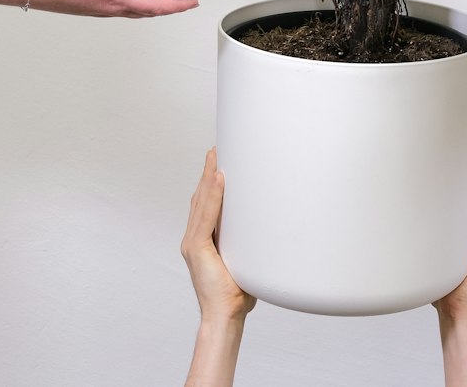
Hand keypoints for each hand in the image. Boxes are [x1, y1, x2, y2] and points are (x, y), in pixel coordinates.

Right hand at [182, 149, 255, 323]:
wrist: (226, 316)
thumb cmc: (239, 292)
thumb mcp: (245, 257)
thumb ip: (249, 240)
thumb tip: (273, 223)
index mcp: (202, 241)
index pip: (204, 205)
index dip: (209, 182)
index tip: (218, 161)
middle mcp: (193, 239)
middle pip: (200, 197)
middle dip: (208, 172)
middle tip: (218, 149)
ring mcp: (193, 244)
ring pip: (201, 202)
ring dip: (209, 176)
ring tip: (217, 155)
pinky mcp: (196, 249)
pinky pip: (205, 216)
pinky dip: (212, 195)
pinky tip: (218, 179)